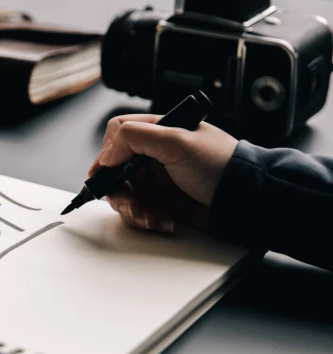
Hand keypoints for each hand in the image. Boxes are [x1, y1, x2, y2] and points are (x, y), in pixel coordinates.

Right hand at [88, 114, 237, 232]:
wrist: (247, 199)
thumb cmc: (222, 165)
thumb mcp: (177, 141)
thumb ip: (136, 138)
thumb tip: (107, 155)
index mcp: (158, 132)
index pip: (118, 134)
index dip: (108, 153)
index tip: (109, 172)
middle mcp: (155, 155)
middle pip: (115, 170)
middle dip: (118, 190)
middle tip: (127, 203)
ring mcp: (158, 180)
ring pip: (125, 194)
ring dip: (132, 209)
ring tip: (150, 217)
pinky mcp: (163, 203)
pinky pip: (140, 212)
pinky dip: (147, 219)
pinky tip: (165, 221)